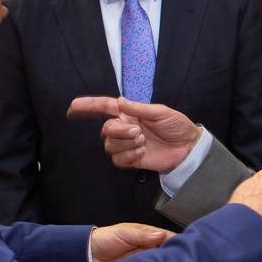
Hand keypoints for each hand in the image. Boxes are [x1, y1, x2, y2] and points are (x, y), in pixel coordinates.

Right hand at [67, 96, 200, 172]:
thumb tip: (119, 101)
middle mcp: (125, 128)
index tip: (73, 107)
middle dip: (119, 131)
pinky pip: (118, 160)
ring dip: (126, 144)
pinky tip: (141, 153)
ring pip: (109, 146)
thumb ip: (138, 108)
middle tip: (138, 132)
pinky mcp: (131, 159)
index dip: (88, 106)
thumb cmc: (176, 126)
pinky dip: (129, 156)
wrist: (188, 147)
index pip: (104, 107)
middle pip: (106, 130)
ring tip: (143, 142)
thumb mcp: (161, 112)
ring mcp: (127, 145)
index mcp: (130, 113)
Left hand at [90, 223, 173, 261]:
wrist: (88, 254)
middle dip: (174, 257)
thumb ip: (142, 235)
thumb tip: (162, 234)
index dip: (176, 241)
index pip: (167, 237)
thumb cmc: (105, 239)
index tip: (185, 247)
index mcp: (147, 236)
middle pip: (166, 253)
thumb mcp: (124, 233)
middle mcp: (148, 249)